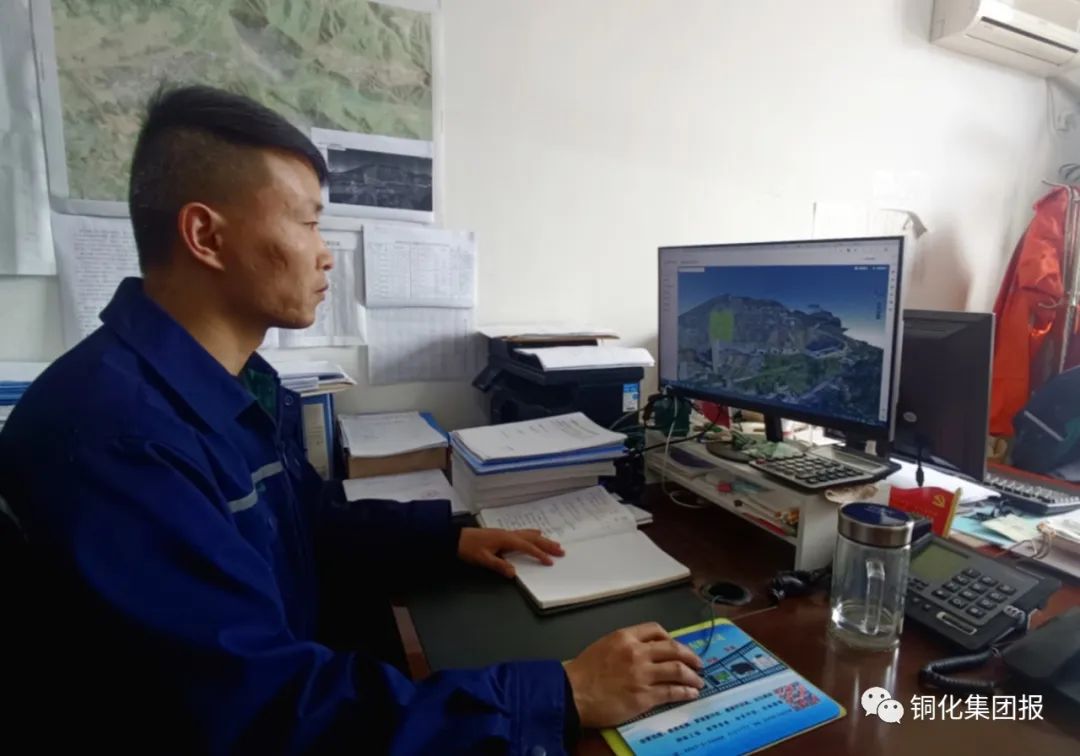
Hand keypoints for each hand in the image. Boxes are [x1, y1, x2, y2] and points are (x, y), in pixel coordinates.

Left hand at [457, 527, 564, 577]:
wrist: (455, 538)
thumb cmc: (469, 548)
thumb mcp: (483, 559)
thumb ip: (499, 565)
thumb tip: (514, 573)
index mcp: (506, 539)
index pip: (527, 547)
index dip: (539, 555)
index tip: (551, 562)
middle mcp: (508, 534)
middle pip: (532, 538)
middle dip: (547, 544)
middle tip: (561, 550)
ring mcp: (506, 533)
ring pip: (529, 534)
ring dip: (543, 539)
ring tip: (555, 543)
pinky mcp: (502, 534)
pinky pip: (523, 533)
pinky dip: (533, 534)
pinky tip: (536, 533)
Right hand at [563, 622, 703, 727]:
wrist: (572, 693)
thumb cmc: (583, 671)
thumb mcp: (603, 646)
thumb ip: (624, 645)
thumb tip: (642, 651)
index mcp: (625, 637)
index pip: (656, 630)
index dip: (671, 638)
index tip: (676, 647)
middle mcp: (637, 652)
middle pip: (673, 649)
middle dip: (690, 656)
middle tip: (698, 663)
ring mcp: (643, 674)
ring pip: (678, 670)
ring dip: (692, 675)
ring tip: (699, 681)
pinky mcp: (645, 696)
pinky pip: (672, 691)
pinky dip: (686, 692)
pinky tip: (691, 693)